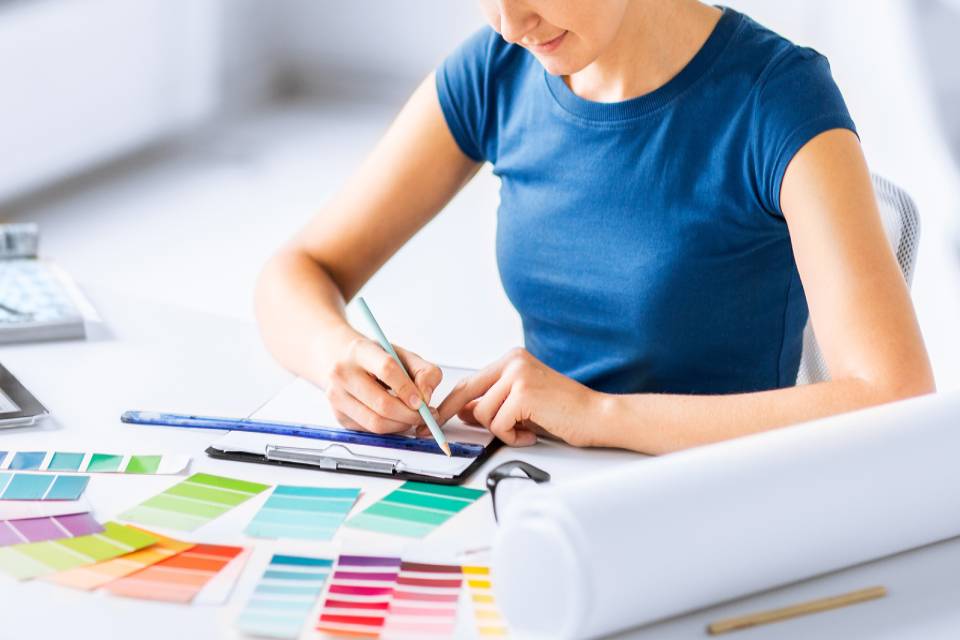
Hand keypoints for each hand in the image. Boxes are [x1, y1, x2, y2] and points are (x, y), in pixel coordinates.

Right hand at [321, 334, 441, 433]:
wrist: (339, 360)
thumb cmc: (375, 358)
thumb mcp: (402, 355)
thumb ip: (424, 371)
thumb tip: (426, 397)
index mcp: (360, 351)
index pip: (387, 369)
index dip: (408, 389)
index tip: (422, 401)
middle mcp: (342, 374)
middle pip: (382, 404)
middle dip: (410, 415)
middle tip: (425, 415)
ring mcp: (337, 397)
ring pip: (376, 423)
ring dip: (401, 425)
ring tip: (412, 417)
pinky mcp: (339, 417)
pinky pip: (370, 431)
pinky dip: (389, 429)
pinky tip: (396, 419)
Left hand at [433, 348, 600, 446]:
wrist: (597, 416)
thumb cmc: (564, 412)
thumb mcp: (522, 404)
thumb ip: (493, 402)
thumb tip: (460, 410)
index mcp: (512, 359)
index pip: (470, 381)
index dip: (449, 403)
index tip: (433, 418)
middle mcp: (513, 361)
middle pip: (467, 393)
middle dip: (450, 415)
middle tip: (436, 433)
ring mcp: (518, 375)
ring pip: (482, 413)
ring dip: (501, 430)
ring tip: (525, 430)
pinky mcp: (523, 393)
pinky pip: (498, 424)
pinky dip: (512, 436)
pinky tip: (531, 432)